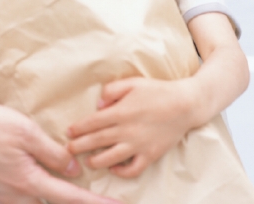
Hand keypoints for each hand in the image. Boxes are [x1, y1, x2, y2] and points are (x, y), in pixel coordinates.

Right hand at [0, 94, 121, 203]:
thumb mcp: (24, 131)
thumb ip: (51, 152)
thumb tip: (73, 169)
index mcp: (27, 182)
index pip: (70, 198)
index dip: (95, 203)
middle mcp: (14, 197)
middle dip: (72, 201)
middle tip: (93, 196)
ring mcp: (0, 198)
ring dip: (51, 197)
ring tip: (65, 185)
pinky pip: (17, 200)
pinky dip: (33, 194)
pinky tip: (35, 181)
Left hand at [67, 77, 195, 178]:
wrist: (185, 104)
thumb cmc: (158, 90)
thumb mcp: (133, 82)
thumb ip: (112, 90)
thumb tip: (99, 104)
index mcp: (121, 111)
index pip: (93, 122)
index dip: (79, 128)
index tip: (68, 132)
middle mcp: (127, 130)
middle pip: (97, 141)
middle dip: (80, 146)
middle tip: (68, 150)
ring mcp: (139, 145)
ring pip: (111, 158)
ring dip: (96, 160)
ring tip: (88, 161)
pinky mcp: (150, 155)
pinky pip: (132, 169)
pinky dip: (121, 171)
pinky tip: (114, 168)